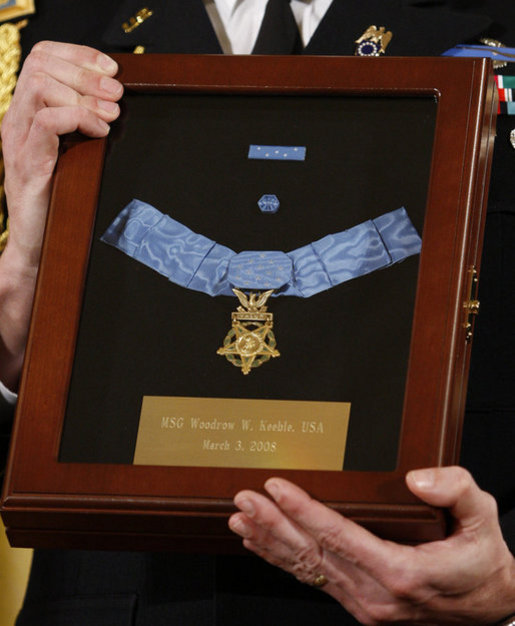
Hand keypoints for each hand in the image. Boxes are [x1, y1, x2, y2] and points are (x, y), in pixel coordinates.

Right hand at [0, 41, 122, 388]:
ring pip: (39, 86)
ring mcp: (18, 141)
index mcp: (26, 115)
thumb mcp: (73, 157)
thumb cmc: (59, 203)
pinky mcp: (28, 164)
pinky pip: (47, 122)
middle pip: (39, 64)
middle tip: (118, 91)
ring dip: (84, 92)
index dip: (78, 54)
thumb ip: (85, 127)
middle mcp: (16, 121)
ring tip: (112, 112)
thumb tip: (118, 104)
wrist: (38, 246)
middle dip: (85, 70)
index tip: (112, 67)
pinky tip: (101, 131)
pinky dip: (78, 118)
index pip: (41, 58)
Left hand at [229, 467, 514, 624]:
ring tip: (240, 520)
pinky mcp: (360, 603)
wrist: (490, 606)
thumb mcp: (482, 517)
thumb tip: (416, 479)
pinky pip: (314, 580)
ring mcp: (365, 603)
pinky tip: (262, 546)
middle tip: (244, 500)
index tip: (276, 487)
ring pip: (307, 569)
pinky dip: (283, 561)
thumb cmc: (481, 559)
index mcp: (402, 571)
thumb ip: (455, 490)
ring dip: (270, 542)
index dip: (303, 510)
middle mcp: (376, 592)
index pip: (339, 536)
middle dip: (273, 524)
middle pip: (313, 553)